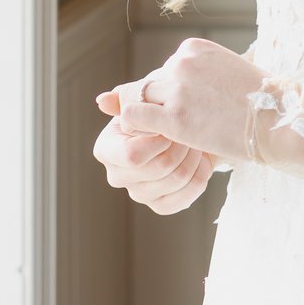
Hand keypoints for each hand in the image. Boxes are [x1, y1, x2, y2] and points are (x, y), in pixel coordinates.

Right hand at [89, 103, 217, 214]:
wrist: (187, 129)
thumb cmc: (162, 110)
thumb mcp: (147, 100)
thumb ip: (126, 99)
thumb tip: (103, 101)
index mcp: (107, 149)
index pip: (132, 155)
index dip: (159, 140)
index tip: (170, 124)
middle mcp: (117, 175)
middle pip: (160, 167)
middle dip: (182, 145)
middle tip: (190, 130)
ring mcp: (137, 193)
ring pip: (177, 178)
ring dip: (194, 156)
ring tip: (195, 140)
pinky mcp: (159, 205)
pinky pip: (185, 196)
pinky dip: (200, 175)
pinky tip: (200, 161)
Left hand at [100, 35, 266, 164]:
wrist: (280, 121)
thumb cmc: (259, 102)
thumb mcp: (225, 73)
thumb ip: (195, 76)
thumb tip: (162, 86)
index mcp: (194, 47)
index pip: (164, 70)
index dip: (173, 94)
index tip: (196, 109)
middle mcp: (181, 61)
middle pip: (150, 85)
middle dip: (161, 106)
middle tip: (187, 125)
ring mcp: (176, 88)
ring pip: (138, 100)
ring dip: (152, 119)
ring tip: (177, 134)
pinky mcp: (174, 117)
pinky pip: (133, 117)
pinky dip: (140, 129)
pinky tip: (162, 138)